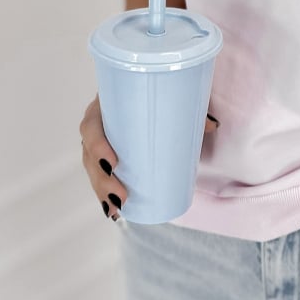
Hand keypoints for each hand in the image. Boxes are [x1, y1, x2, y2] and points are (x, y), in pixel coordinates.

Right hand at [79, 93, 218, 220]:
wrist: (158, 90)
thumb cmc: (161, 90)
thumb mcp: (173, 95)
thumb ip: (191, 105)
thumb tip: (211, 125)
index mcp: (109, 101)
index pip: (92, 123)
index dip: (96, 144)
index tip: (113, 162)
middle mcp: (101, 120)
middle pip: (89, 151)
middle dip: (101, 178)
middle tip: (121, 196)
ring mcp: (102, 136)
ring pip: (92, 166)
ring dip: (102, 189)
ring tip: (116, 208)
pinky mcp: (109, 151)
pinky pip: (99, 171)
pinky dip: (105, 191)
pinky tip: (112, 210)